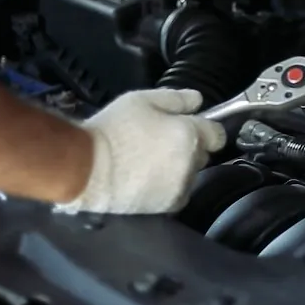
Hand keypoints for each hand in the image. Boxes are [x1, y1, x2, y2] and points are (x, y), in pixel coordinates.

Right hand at [55, 89, 225, 214]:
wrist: (87, 169)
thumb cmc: (112, 131)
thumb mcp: (142, 100)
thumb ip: (176, 98)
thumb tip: (198, 99)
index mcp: (190, 135)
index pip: (217, 134)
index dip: (206, 129)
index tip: (190, 128)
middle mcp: (191, 163)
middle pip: (203, 154)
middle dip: (189, 147)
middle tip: (160, 142)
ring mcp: (181, 186)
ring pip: (190, 175)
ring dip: (179, 168)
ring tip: (149, 162)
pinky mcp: (168, 206)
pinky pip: (178, 193)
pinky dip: (169, 187)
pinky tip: (147, 179)